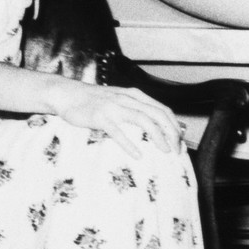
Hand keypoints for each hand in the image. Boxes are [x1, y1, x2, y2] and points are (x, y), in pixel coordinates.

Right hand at [48, 79, 182, 159]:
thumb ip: (136, 108)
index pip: (163, 109)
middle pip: (157, 114)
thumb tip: (156, 125)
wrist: (68, 94)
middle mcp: (127, 99)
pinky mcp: (100, 117)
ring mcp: (114, 107)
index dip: (175, 125)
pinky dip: (129, 144)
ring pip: (143, 120)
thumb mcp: (120, 99)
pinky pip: (118, 132)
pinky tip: (137, 155)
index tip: (180, 141)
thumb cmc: (95, 100)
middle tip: (176, 149)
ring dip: (157, 136)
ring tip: (165, 150)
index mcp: (135, 95)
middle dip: (171, 133)